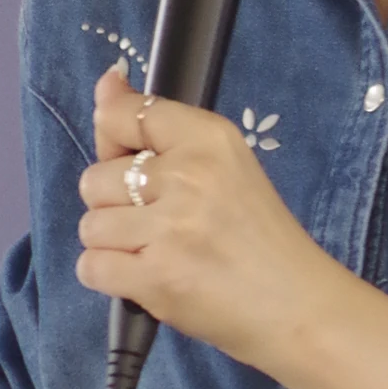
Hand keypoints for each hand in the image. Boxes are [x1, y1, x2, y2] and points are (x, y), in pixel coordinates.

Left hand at [75, 66, 354, 377]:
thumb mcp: (225, 164)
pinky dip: (109, 277)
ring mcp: (170, 228)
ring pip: (91, 226)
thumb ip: (160, 127)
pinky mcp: (156, 278)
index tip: (130, 157)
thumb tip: (106, 83)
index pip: (124, 114)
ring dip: (113, 245)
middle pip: (95, 178)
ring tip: (156, 253)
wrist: (297, 305)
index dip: (112, 138)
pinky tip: (146, 277)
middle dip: (115, 205)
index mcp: (209, 138)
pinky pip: (91, 267)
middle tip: (159, 222)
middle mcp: (187, 175)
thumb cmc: (260, 236)